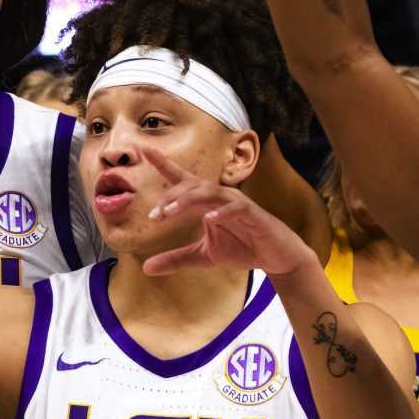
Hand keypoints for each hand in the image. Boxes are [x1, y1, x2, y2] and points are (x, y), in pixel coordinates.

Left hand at [136, 150, 321, 279]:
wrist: (276, 257)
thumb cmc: (242, 248)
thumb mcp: (203, 257)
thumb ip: (176, 259)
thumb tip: (145, 268)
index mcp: (205, 202)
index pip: (182, 180)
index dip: (163, 164)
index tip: (143, 150)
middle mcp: (219, 196)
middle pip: (191, 186)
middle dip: (171, 197)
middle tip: (155, 215)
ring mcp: (236, 203)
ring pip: (209, 192)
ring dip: (188, 200)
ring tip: (171, 211)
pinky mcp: (253, 214)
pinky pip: (236, 208)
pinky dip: (222, 212)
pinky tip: (209, 218)